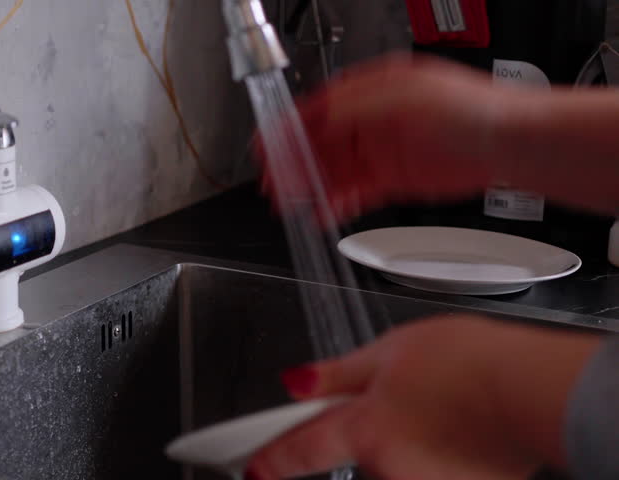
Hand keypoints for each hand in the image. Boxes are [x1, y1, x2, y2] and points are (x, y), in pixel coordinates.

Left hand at [245, 316, 601, 479]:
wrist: (536, 390)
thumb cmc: (473, 364)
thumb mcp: (392, 349)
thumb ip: (340, 374)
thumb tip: (298, 383)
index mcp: (364, 427)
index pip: (298, 448)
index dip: (268, 458)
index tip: (249, 467)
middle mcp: (389, 467)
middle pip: (359, 455)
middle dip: (371, 434)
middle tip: (406, 404)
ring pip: (398, 466)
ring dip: (410, 446)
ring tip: (443, 414)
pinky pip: (432, 475)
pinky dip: (440, 459)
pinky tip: (462, 434)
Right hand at [258, 53, 527, 221]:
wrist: (507, 144)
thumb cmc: (469, 111)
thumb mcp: (402, 100)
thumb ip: (355, 111)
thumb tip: (318, 122)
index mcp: (370, 92)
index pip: (316, 111)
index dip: (287, 130)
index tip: (265, 148)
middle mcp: (371, 121)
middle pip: (318, 144)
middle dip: (291, 164)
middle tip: (270, 183)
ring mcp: (379, 151)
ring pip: (331, 171)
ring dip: (307, 187)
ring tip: (287, 204)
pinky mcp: (391, 180)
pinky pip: (353, 193)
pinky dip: (334, 204)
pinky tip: (319, 214)